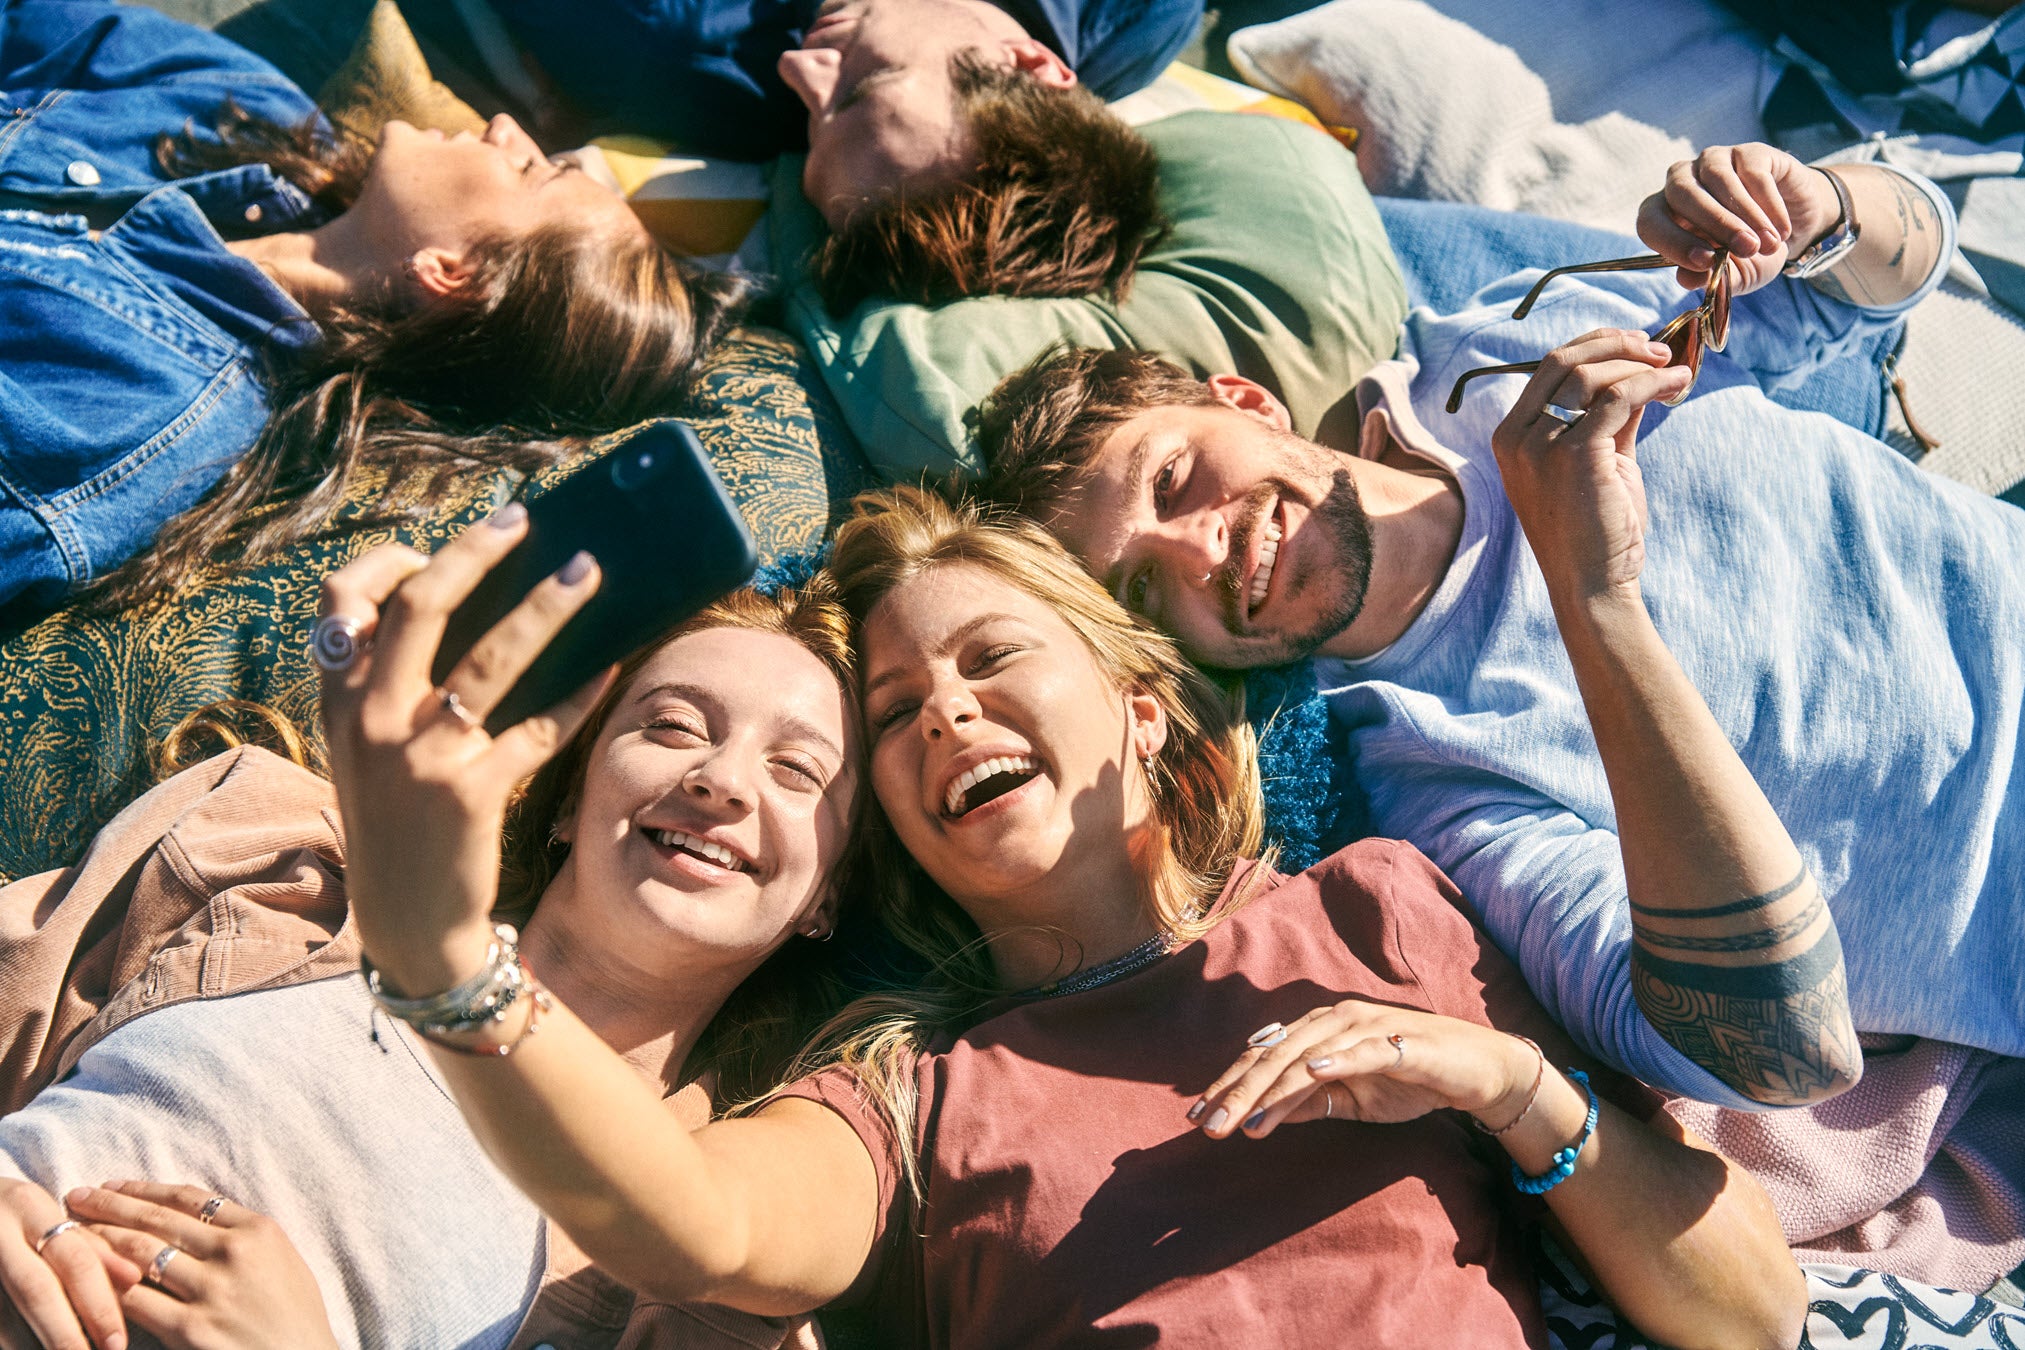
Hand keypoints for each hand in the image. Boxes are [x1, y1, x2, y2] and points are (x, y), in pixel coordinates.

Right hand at [0, 1178, 137, 1349]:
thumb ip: (93, 1245)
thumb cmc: (19, 1213)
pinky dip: (14, 1340)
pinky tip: (36, 1349)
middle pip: (37, 1292)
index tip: (119, 1342)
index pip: (75, 1261)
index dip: (99, 1305)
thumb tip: (134, 1277)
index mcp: (30, 1207)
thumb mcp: (53, 1217)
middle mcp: (1, 1233)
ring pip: (6, 1315)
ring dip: (40, 1341)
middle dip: (68, 1334)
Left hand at [67, 1184, 337, 1349]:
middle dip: (111, 1204)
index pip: (191, 1198)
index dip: (146, 1189)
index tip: (116, 1184)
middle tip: (77, 1196)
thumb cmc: (296, 1319)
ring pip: (140, 1253)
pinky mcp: (191, 1330)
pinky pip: (137, 1301)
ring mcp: (212, 1291)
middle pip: (158, 1219)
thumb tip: (199, 1221)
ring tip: (72, 1233)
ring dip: (101, 1239)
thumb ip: (245, 1239)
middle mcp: (234, 1253)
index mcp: (259, 1230)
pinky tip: (86, 1281)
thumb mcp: (284, 1263)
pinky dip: (108, 1288)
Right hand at [317, 506, 611, 996]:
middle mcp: (369, 722)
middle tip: (524, 519)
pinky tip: (609, 667)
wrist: (408, 924)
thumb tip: (479, 610)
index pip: (340, 601)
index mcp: (339, 702)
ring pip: (492, 658)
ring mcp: (419, 758)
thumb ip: (395, 687)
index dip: (388, 561)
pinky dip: (578, 694)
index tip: (435, 544)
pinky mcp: (470, 794)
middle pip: (422, 606)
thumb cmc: (403, 824)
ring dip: (546, 607)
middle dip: (477, 552)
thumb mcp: (372, 752)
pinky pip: (538, 726)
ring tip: (587, 572)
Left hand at [1188, 1002, 1535, 1139]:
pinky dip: (1336, 1060)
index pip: (1263, 1057)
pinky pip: (1362, 1051)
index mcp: (1319, 1030)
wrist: (1475, 1070)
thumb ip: (1308, 1102)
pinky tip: (1311, 1074)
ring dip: (1274, 1089)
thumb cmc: (1410, 1080)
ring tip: (1246, 1120)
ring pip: (1308, 1057)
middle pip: (1276, 1057)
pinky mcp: (1401, 1043)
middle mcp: (1335, 1020)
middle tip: (1208, 1126)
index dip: (1228, 1084)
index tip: (1197, 1114)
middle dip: (1238, 1093)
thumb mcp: (1350, 1099)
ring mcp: (1367, 1028)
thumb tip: (1262, 1116)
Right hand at [1490, 329, 1687, 602]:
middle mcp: (1516, 437)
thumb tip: (1637, 372)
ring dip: (1638, 363)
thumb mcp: (1596, 462)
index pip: (1548, 368)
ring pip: (1590, 374)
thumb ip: (1607, 417)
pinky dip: (1652, 384)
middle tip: (1658, 348)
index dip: (1595, 345)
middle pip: (1563, 360)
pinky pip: (1617, 398)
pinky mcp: (1573, 455)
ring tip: (1673, 369)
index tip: (1636, 345)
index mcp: (1510, 436)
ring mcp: (1539, 446)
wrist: (1592, 584)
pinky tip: (1677, 385)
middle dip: (1616, 343)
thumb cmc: (1594, 530)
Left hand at [1637, 143, 1841, 294]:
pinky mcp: (1749, 152)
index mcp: (1665, 213)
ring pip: (1719, 180)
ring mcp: (1714, 161)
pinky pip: (1753, 172)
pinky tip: (1782, 229)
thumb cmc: (1752, 252)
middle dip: (1716, 224)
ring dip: (1747, 216)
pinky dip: (1769, 204)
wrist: (1795, 227)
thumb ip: (1710, 278)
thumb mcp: (1733, 273)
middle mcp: (1682, 181)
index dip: (1673, 242)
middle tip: (1747, 249)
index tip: (1706, 262)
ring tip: (1768, 245)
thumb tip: (1688, 280)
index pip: (1650, 222)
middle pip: (1682, 193)